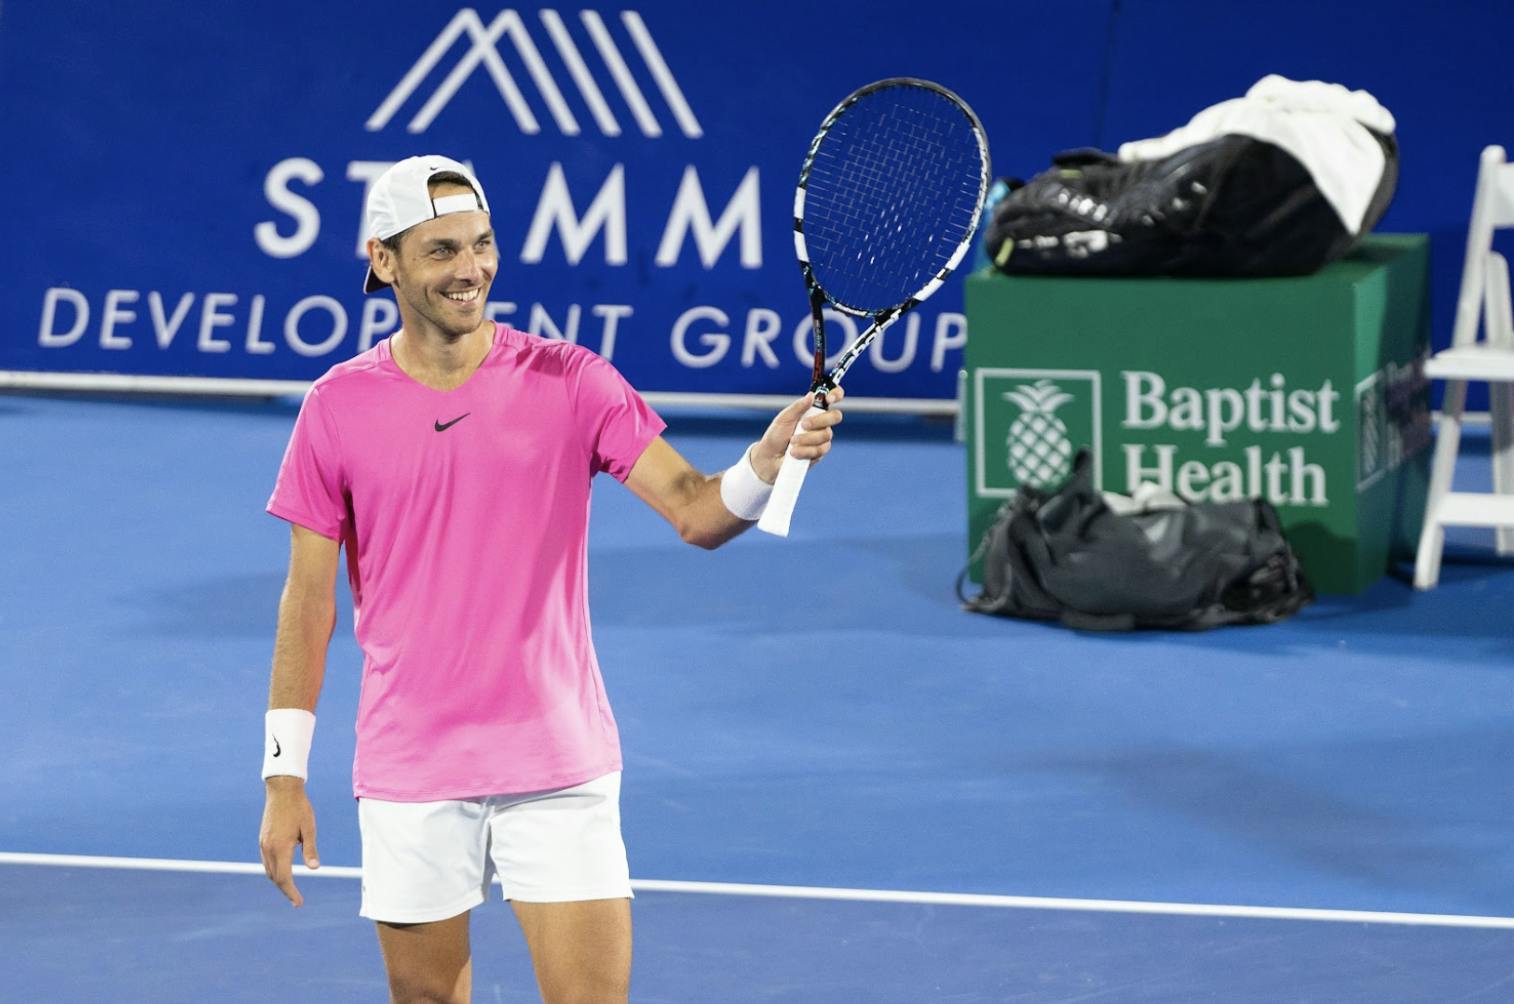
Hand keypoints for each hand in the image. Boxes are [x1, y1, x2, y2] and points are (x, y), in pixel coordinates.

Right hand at [259, 776, 319, 906]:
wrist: (282, 789)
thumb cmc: (299, 808)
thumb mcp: (309, 828)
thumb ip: (311, 849)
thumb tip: (315, 868)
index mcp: (281, 847)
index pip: (284, 878)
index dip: (291, 893)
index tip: (299, 903)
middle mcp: (268, 848)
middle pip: (275, 878)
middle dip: (286, 890)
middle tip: (297, 900)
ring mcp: (263, 843)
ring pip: (269, 870)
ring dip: (279, 881)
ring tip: (290, 888)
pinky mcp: (262, 839)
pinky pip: (266, 861)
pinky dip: (274, 870)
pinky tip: (282, 871)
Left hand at [751, 386, 844, 482]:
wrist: (770, 457)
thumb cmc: (776, 436)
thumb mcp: (784, 418)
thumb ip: (798, 407)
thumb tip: (811, 395)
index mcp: (813, 410)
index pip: (832, 397)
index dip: (836, 394)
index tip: (829, 398)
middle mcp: (821, 423)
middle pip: (836, 416)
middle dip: (819, 421)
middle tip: (803, 425)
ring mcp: (822, 438)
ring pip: (826, 435)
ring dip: (806, 439)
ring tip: (792, 442)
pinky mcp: (820, 453)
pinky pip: (820, 450)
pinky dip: (805, 451)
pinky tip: (794, 452)